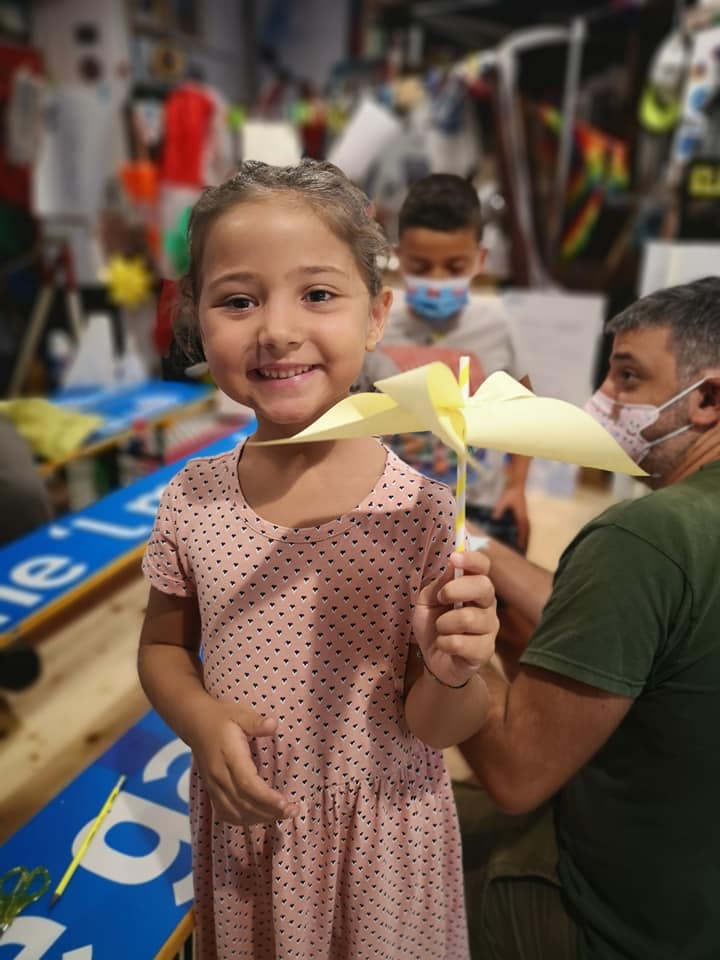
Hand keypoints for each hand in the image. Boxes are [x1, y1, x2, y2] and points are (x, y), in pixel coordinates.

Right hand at [189, 700, 298, 824]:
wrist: (196, 724)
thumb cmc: (222, 718)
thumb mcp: (240, 713)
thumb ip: (256, 722)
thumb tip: (274, 724)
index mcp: (229, 756)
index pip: (247, 784)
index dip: (266, 798)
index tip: (286, 803)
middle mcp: (219, 776)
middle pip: (244, 803)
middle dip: (270, 811)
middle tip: (293, 811)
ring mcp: (213, 786)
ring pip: (235, 812)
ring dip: (260, 818)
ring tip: (282, 814)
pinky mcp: (211, 791)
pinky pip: (226, 813)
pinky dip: (244, 820)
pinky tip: (260, 817)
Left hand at [412, 550, 497, 687]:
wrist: (433, 660)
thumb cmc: (433, 626)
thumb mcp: (427, 601)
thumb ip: (438, 584)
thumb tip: (452, 564)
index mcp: (474, 589)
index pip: (483, 567)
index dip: (472, 559)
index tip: (455, 557)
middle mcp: (487, 606)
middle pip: (484, 587)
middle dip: (457, 589)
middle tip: (441, 598)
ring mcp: (490, 629)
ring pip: (468, 618)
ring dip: (444, 624)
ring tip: (440, 629)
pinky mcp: (485, 651)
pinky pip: (461, 643)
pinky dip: (444, 643)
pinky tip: (444, 645)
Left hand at [492, 485, 528, 550]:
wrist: (516, 483)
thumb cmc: (511, 492)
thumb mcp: (504, 500)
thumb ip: (499, 509)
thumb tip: (494, 518)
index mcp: (521, 514)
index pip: (523, 528)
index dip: (522, 538)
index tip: (521, 546)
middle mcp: (523, 515)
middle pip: (526, 529)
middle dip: (525, 539)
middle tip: (524, 548)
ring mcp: (523, 512)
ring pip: (526, 526)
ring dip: (525, 534)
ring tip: (523, 542)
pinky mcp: (521, 510)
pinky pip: (523, 522)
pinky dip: (522, 528)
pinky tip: (519, 531)